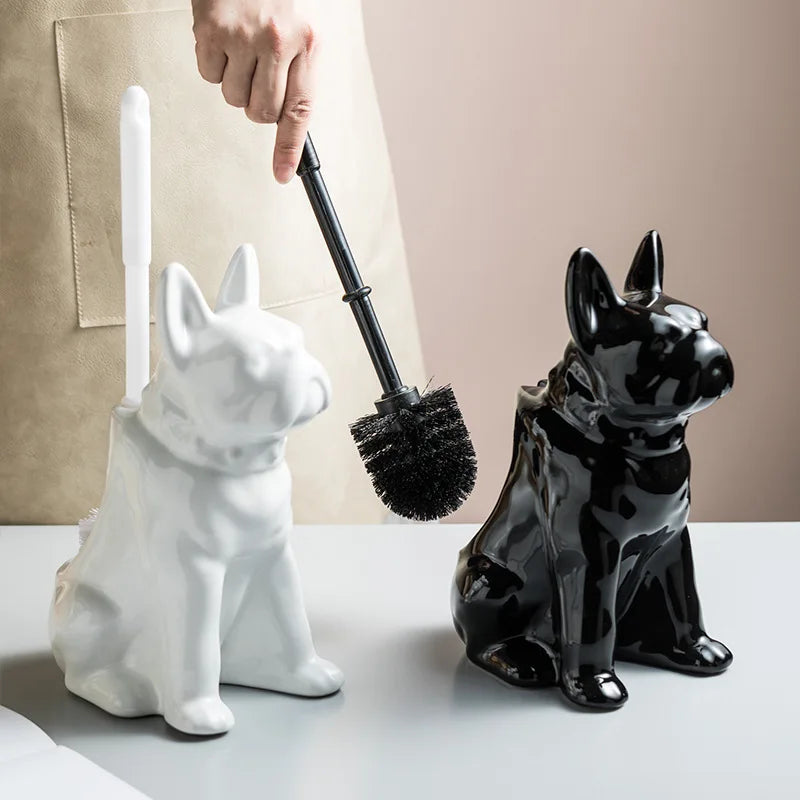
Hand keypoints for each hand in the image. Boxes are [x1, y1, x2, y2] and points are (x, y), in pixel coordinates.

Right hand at [192, 0, 316, 182]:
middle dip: (256, 106)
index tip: (282, 174)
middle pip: (261, 113)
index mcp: (306, 43)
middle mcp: (277, 41)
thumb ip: (295, 74)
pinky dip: (211, 64)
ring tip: (238, 50)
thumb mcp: (297, 32)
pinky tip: (220, 39)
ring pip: (233, 99)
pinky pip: (208, 76)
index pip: (299, 111)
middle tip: (255, 77)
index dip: (288, 148)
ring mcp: (242, 35)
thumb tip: (287, 127)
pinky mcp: (211, 29)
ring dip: (233, 83)